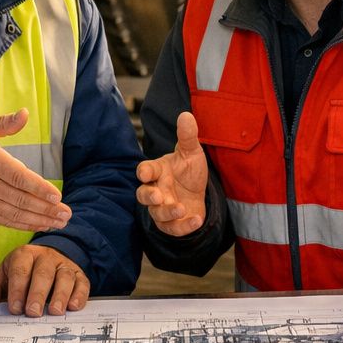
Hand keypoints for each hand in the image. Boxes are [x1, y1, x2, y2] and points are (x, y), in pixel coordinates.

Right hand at [0, 108, 70, 231]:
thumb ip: (3, 123)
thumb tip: (25, 114)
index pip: (17, 177)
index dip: (38, 188)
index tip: (57, 196)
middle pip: (20, 200)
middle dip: (46, 208)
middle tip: (67, 213)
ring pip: (14, 214)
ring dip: (39, 220)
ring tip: (60, 222)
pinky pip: (4, 220)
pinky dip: (24, 225)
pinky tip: (40, 224)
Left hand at [0, 244, 89, 315]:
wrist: (46, 259)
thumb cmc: (23, 271)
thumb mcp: (5, 275)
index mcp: (25, 255)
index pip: (20, 271)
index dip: (17, 289)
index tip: (15, 308)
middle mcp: (46, 257)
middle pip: (43, 273)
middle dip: (38, 294)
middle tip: (33, 312)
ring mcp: (64, 265)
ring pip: (65, 277)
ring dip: (60, 295)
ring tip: (55, 311)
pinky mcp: (79, 274)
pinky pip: (82, 283)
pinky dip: (79, 295)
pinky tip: (73, 306)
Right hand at [135, 111, 209, 234]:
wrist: (199, 194)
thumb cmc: (189, 171)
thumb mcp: (192, 152)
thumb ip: (187, 136)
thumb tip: (186, 114)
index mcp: (158, 171)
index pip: (145, 170)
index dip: (144, 172)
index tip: (146, 173)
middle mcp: (156, 190)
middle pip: (143, 195)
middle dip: (148, 196)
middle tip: (158, 196)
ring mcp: (162, 208)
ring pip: (157, 213)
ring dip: (167, 212)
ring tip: (181, 208)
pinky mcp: (172, 224)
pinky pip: (173, 228)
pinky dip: (184, 226)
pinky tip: (197, 220)